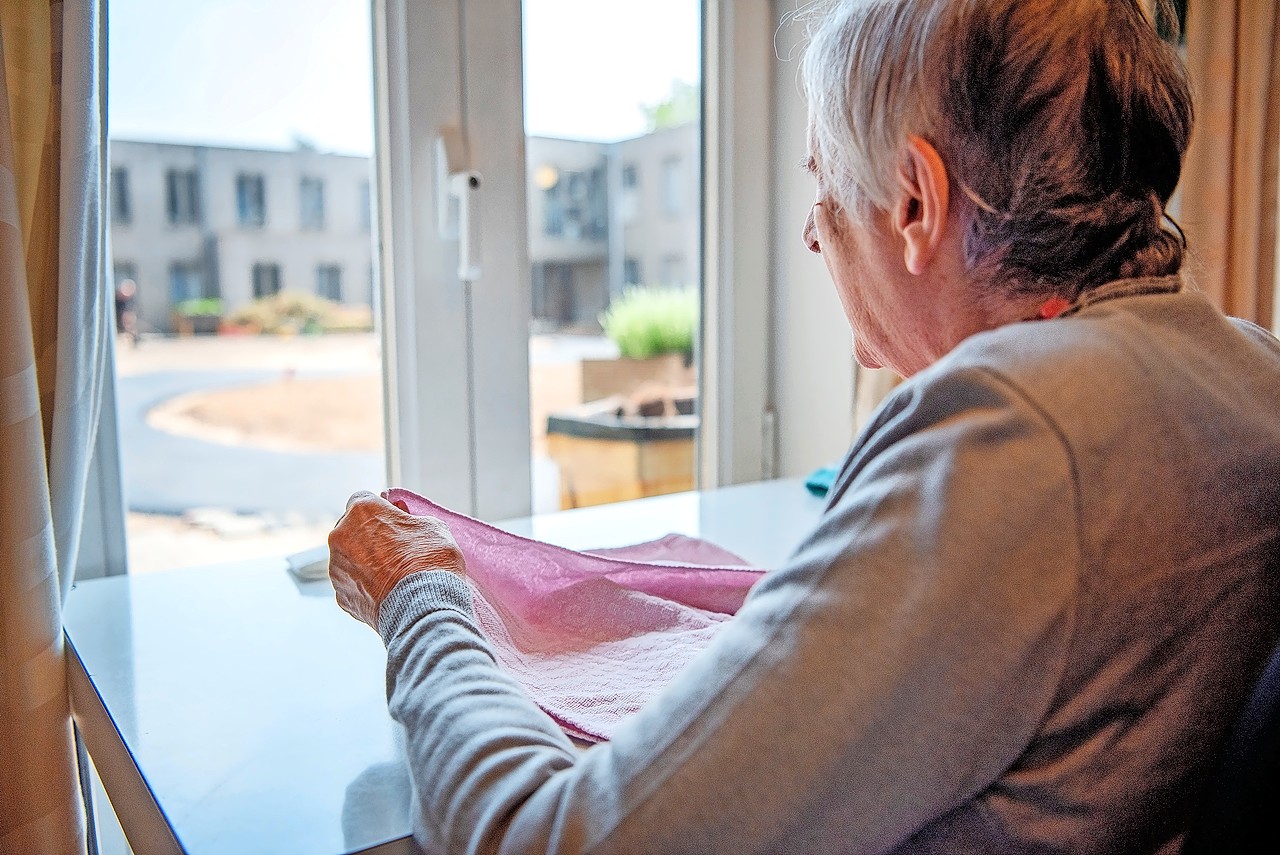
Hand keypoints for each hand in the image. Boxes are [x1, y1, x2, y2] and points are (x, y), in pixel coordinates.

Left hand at [328, 491, 465, 627]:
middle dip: (370, 535)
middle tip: (396, 547)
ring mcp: (337, 568)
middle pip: (351, 528)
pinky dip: (366, 587)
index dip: (381, 509)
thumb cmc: (431, 561)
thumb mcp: (432, 526)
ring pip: (349, 558)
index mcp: (362, 511)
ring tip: (394, 576)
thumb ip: (410, 519)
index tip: (396, 519)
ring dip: (366, 562)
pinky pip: (352, 584)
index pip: (363, 499)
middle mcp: (340, 536)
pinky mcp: (340, 596)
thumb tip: (401, 519)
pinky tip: (388, 593)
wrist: (423, 608)